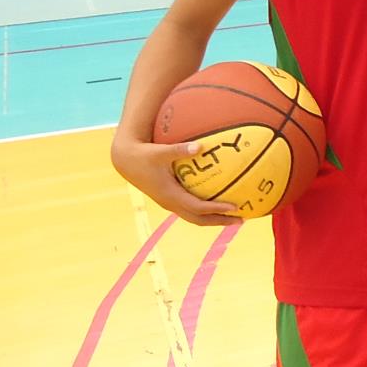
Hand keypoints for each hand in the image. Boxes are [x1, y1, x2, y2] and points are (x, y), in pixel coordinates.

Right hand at [111, 132, 240, 227]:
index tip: (235, 207)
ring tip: (233, 218)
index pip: (198, 207)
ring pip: (194, 218)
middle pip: (199, 219)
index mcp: (170, 195)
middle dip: (220, 221)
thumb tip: (200, 146)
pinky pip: (190, 210)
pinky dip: (205, 212)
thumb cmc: (144, 155)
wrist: (126, 161)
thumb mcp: (160, 151)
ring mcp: (169, 203)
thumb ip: (179, 149)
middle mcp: (170, 203)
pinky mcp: (169, 200)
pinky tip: (217, 204)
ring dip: (214, 219)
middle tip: (241, 219)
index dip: (217, 209)